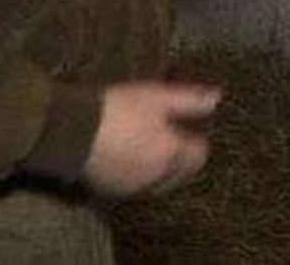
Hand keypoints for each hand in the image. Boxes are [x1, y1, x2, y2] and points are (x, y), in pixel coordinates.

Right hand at [82, 80, 220, 198]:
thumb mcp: (158, 96)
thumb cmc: (119, 109)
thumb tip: (218, 98)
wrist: (72, 131)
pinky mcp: (111, 192)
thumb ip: (190, 100)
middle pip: (181, 173)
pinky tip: (129, 156)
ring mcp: (133, 188)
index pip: (199, 156)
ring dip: (160, 168)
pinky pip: (136, 186)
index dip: (197, 141)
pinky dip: (139, 175)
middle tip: (171, 136)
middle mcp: (157, 177)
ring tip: (150, 145)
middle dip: (181, 158)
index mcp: (172, 154)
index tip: (189, 127)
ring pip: (159, 183)